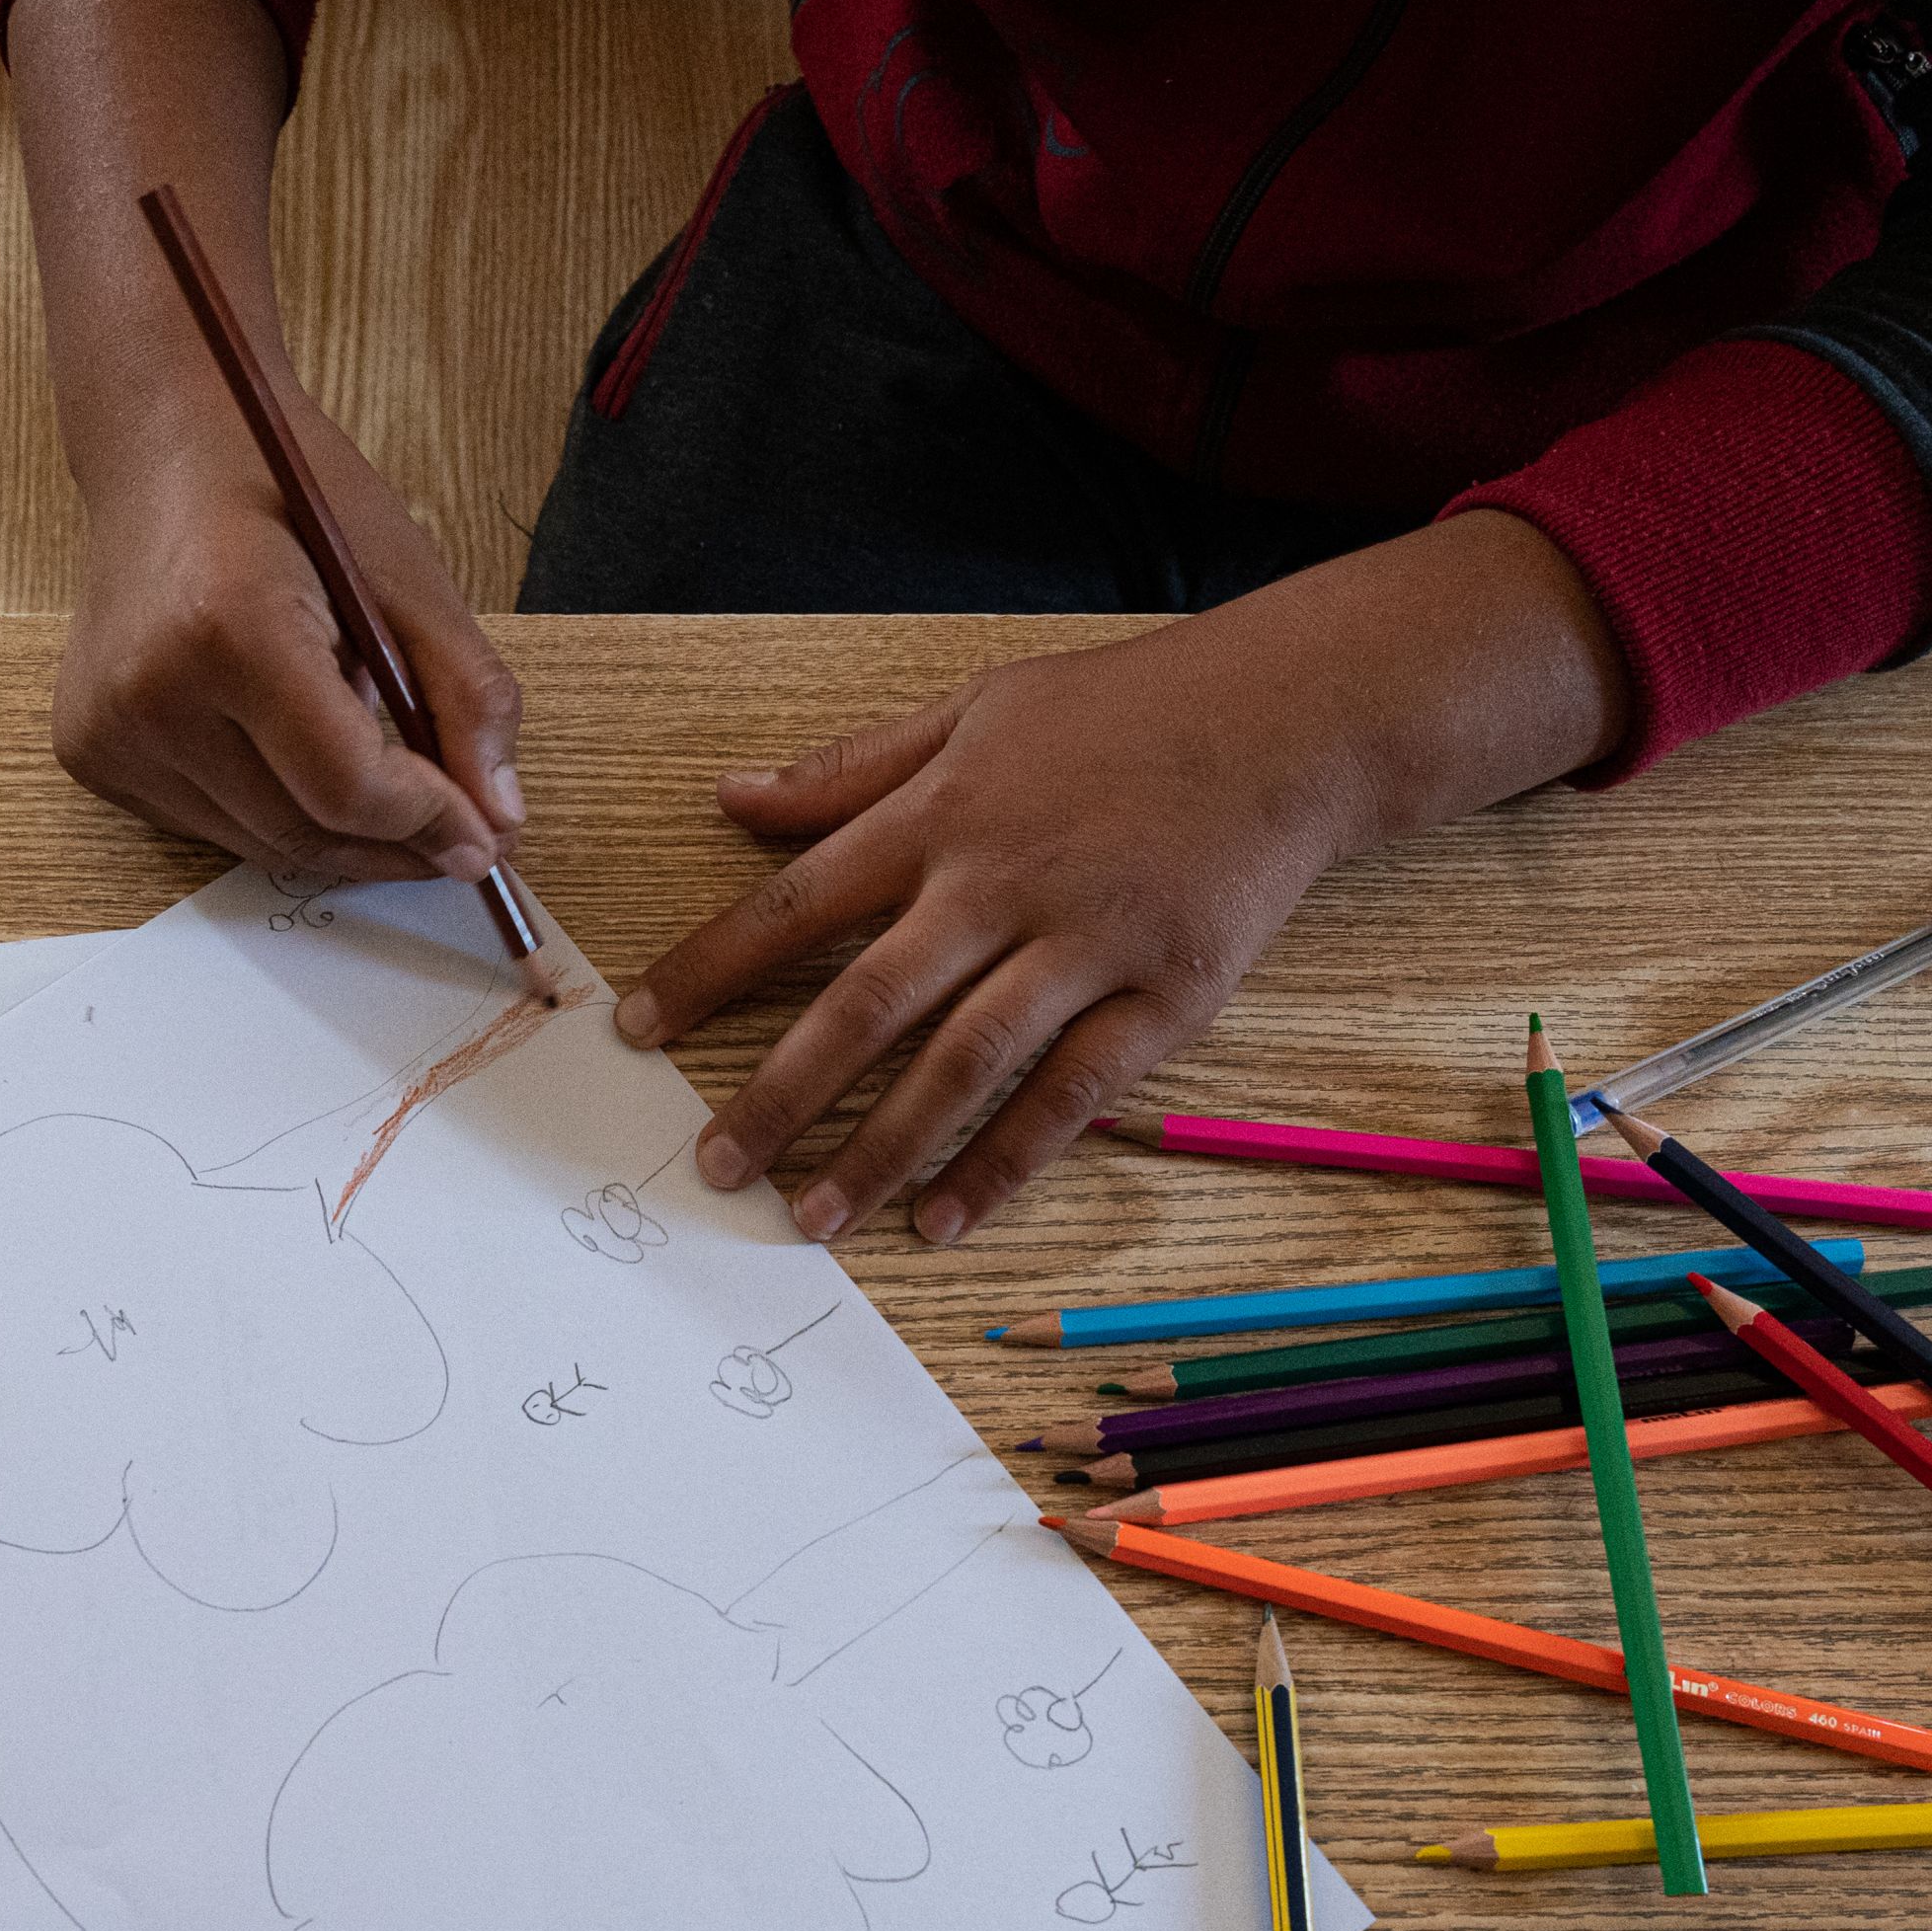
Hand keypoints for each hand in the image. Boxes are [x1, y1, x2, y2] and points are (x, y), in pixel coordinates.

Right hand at [54, 421, 524, 887]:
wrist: (163, 445)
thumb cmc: (284, 492)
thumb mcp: (402, 573)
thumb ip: (464, 696)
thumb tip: (498, 819)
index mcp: (230, 630)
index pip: (346, 786)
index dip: (428, 824)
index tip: (483, 839)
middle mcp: (150, 694)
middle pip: (303, 832)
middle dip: (394, 846)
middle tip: (459, 842)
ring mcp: (109, 732)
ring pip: (260, 845)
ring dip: (338, 833)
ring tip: (379, 773)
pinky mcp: (89, 754)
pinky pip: (211, 826)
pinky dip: (274, 813)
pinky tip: (296, 754)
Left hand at [611, 513, 1631, 1242]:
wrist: (1292, 716)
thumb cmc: (1124, 712)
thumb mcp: (973, 711)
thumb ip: (849, 769)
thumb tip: (730, 798)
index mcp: (941, 815)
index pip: (796, 903)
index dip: (710, 971)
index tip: (639, 1032)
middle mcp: (1001, 885)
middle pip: (868, 1004)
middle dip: (781, 1092)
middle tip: (717, 1167)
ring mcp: (1086, 946)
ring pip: (963, 1065)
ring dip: (882, 1149)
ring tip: (814, 1219)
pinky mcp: (1163, 996)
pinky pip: (1071, 1096)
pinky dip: (1006, 1162)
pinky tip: (946, 1219)